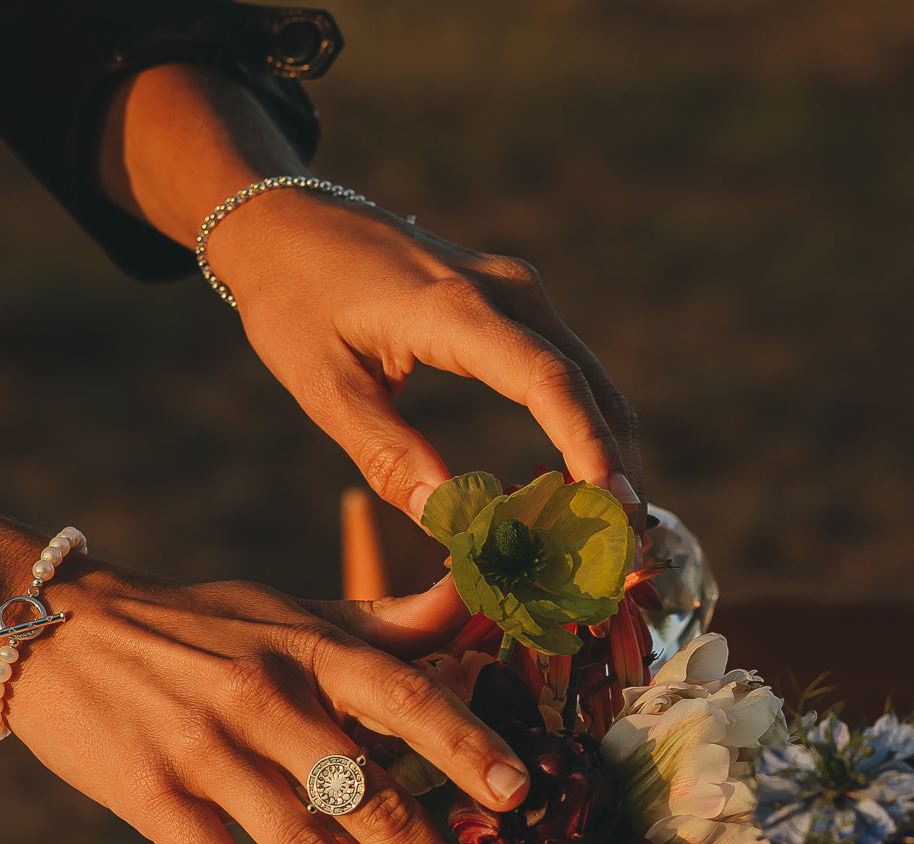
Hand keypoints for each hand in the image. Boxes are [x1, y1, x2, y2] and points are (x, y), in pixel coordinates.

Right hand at [6, 566, 528, 843]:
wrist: (54, 624)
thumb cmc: (190, 622)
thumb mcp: (283, 609)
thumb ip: (378, 620)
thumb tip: (469, 603)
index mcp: (305, 648)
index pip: (404, 694)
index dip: (465, 744)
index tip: (517, 798)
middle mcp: (263, 699)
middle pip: (369, 797)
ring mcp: (206, 752)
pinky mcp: (153, 800)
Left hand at [209, 189, 643, 521]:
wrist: (287, 221)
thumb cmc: (295, 301)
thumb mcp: (325, 388)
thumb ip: (388, 455)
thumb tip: (450, 523)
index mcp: (457, 311)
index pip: (549, 383)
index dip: (589, 450)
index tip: (617, 509)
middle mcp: (508, 293)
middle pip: (591, 390)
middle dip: (616, 471)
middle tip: (626, 552)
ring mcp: (517, 293)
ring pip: (590, 383)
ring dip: (606, 454)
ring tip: (606, 533)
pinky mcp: (513, 304)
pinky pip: (566, 372)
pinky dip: (581, 430)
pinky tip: (570, 485)